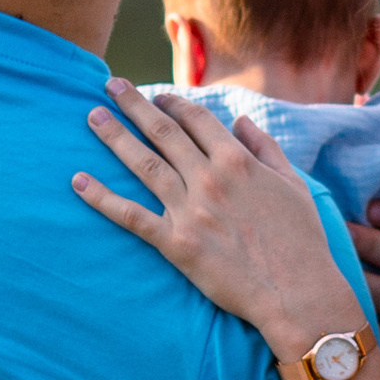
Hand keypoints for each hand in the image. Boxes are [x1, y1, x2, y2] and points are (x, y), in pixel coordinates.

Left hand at [75, 79, 363, 352]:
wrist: (297, 293)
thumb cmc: (301, 241)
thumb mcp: (293, 185)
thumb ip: (266, 148)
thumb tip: (241, 122)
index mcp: (238, 161)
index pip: (196, 119)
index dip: (172, 103)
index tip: (156, 96)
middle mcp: (209, 178)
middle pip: (162, 131)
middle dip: (133, 105)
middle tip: (110, 86)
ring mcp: (190, 210)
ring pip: (142, 164)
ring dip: (114, 137)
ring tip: (92, 117)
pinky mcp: (175, 243)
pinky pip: (130, 215)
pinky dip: (101, 197)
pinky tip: (78, 180)